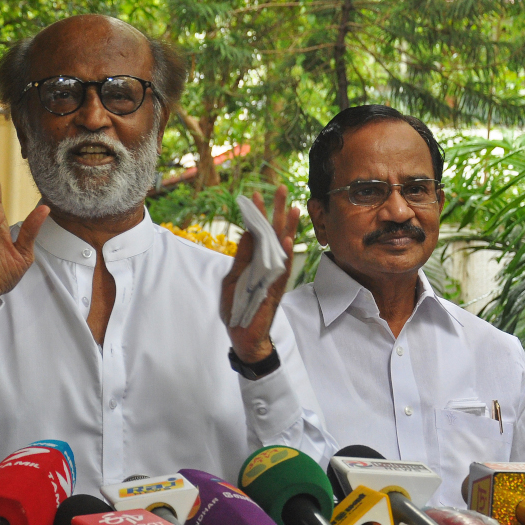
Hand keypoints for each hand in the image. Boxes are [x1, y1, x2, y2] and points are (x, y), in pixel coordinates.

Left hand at [222, 185, 299, 362]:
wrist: (243, 336)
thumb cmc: (237, 309)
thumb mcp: (232, 280)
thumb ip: (241, 258)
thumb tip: (247, 234)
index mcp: (254, 262)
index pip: (257, 233)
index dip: (257, 215)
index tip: (255, 195)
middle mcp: (266, 266)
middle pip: (273, 234)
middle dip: (277, 211)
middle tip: (281, 188)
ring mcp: (273, 277)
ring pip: (281, 248)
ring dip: (286, 227)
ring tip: (293, 206)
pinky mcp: (275, 290)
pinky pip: (281, 269)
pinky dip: (284, 254)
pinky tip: (287, 238)